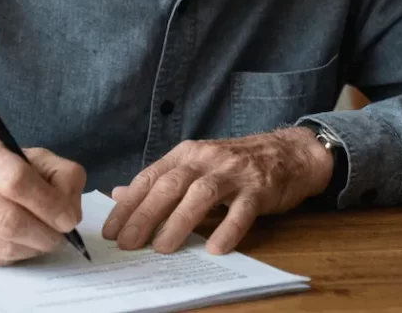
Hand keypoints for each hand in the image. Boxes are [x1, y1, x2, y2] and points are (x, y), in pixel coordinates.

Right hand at [0, 131, 86, 265]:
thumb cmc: (0, 167)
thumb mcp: (35, 157)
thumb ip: (62, 176)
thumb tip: (70, 213)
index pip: (16, 180)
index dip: (48, 204)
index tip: (68, 219)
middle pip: (8, 219)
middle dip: (43, 234)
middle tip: (60, 236)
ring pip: (1, 245)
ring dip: (31, 248)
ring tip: (43, 239)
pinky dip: (14, 256)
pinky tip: (21, 244)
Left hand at [102, 127, 332, 254]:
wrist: (289, 152)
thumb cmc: (236, 163)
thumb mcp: (195, 164)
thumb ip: (160, 180)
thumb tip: (119, 193)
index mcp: (186, 154)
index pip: (150, 178)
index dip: (129, 205)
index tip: (112, 230)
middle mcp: (206, 159)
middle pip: (170, 186)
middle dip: (145, 216)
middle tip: (128, 244)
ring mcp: (233, 172)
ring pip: (200, 195)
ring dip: (179, 222)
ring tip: (162, 248)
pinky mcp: (259, 187)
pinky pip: (242, 210)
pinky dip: (227, 229)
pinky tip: (214, 248)